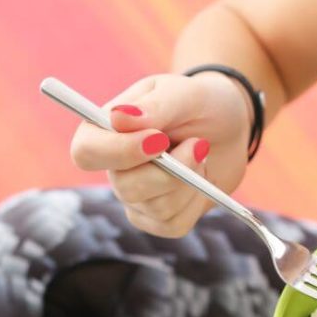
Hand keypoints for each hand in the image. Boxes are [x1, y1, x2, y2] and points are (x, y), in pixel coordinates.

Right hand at [69, 73, 251, 237]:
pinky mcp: (158, 219)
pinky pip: (174, 224)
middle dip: (170, 171)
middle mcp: (113, 168)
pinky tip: (201, 178)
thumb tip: (118, 117)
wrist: (229, 127)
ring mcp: (134, 197)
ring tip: (201, 152)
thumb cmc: (200, 103)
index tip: (159, 139)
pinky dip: (197, 200)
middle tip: (199, 144)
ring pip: (156, 208)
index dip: (120, 152)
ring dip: (190, 181)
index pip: (86, 153)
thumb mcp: (184, 93)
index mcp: (104, 131)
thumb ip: (155, 106)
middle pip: (125, 187)